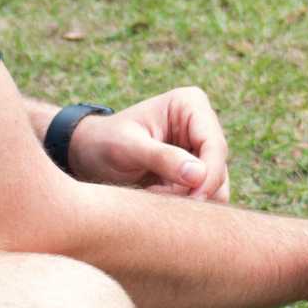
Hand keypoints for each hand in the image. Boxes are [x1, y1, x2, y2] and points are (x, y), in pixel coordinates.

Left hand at [65, 87, 229, 200]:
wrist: (89, 154)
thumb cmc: (104, 142)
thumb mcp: (128, 148)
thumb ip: (162, 158)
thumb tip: (199, 175)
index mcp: (190, 104)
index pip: (215, 145)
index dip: (208, 175)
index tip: (192, 199)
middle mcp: (202, 124)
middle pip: (218, 167)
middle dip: (194, 189)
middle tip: (158, 196)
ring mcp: (201, 148)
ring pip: (216, 185)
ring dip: (187, 198)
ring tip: (152, 193)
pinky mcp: (196, 169)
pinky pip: (203, 194)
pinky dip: (183, 202)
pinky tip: (155, 195)